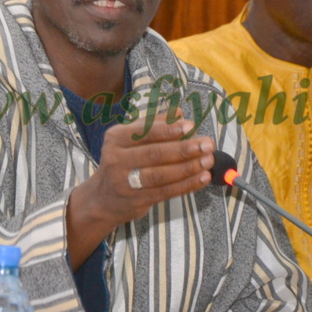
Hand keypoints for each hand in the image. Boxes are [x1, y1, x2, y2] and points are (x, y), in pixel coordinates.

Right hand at [65, 109, 214, 268]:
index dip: (169, 129)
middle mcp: (117, 159)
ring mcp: (126, 182)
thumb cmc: (123, 161)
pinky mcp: (137, 200)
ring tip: (208, 161)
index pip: (145, 132)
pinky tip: (202, 177)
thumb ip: (153, 124)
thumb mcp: (130, 138)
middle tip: (207, 144)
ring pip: (162, 175)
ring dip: (189, 168)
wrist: (103, 198)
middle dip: (184, 149)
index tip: (190, 126)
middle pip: (155, 154)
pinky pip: (166, 191)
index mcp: (116, 138)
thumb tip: (178, 111)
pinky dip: (187, 184)